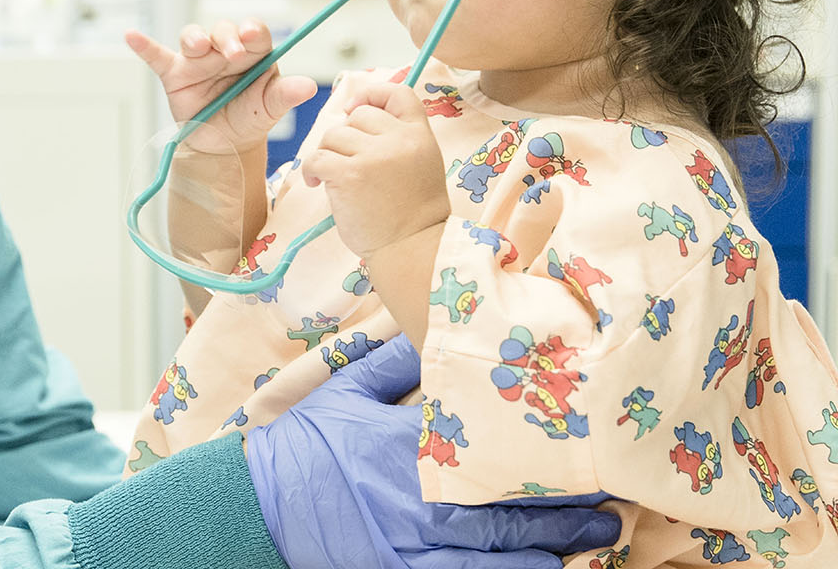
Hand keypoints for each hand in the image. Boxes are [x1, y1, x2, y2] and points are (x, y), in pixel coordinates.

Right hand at [125, 20, 317, 155]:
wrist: (224, 147)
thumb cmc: (249, 120)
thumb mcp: (269, 108)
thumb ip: (285, 94)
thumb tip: (308, 87)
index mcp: (253, 53)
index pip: (253, 32)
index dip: (251, 30)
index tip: (252, 36)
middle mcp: (224, 51)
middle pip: (222, 30)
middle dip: (226, 37)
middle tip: (232, 54)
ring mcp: (198, 61)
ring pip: (193, 37)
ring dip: (194, 38)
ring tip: (197, 47)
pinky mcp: (175, 74)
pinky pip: (157, 56)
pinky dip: (144, 46)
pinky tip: (132, 35)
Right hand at [245, 335, 620, 568]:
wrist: (258, 504)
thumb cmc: (303, 445)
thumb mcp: (346, 391)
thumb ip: (397, 363)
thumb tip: (433, 326)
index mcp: (417, 450)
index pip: (502, 457)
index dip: (554, 462)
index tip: (593, 455)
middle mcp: (426, 503)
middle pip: (516, 514)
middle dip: (571, 515)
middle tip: (613, 509)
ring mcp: (417, 548)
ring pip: (503, 559)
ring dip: (553, 553)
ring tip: (594, 546)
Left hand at [300, 81, 448, 256]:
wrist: (413, 248)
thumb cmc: (412, 214)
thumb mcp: (420, 164)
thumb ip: (397, 139)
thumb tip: (354, 112)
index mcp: (420, 135)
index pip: (398, 93)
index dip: (372, 94)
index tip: (354, 109)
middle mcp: (399, 140)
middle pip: (358, 115)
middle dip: (346, 137)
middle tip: (345, 162)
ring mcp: (374, 156)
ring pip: (333, 135)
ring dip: (327, 154)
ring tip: (331, 177)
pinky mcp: (349, 174)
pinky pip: (317, 157)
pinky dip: (312, 170)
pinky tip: (318, 183)